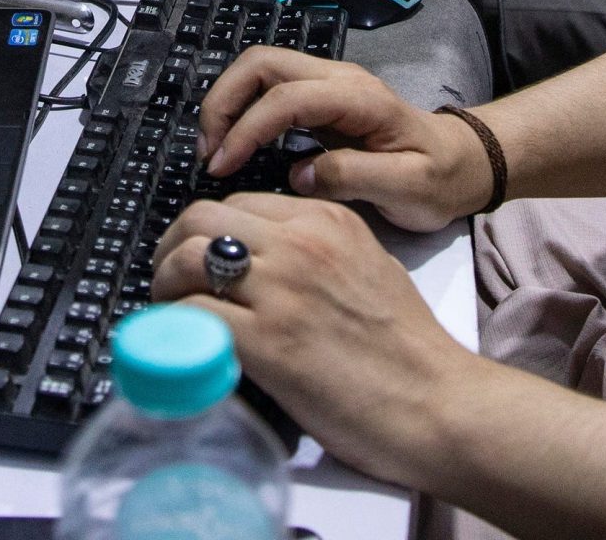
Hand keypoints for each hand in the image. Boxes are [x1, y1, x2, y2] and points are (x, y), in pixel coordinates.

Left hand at [151, 192, 476, 489]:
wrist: (439, 403)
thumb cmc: (410, 349)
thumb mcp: (368, 266)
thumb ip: (318, 250)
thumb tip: (265, 262)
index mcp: (327, 220)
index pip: (237, 202)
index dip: (207, 231)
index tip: (200, 259)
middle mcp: (301, 243)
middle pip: (201, 218)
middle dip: (173, 248)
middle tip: (171, 281)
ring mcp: (282, 290)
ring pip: (188, 258)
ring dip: (166, 285)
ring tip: (172, 313)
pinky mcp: (268, 341)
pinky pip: (193, 315)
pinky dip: (175, 329)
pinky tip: (182, 347)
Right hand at [195, 47, 491, 231]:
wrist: (466, 164)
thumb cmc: (441, 178)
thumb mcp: (408, 188)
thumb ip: (354, 178)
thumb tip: (298, 174)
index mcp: (359, 97)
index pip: (286, 96)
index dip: (248, 128)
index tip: (223, 166)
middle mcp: (338, 79)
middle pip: (262, 63)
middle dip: (225, 101)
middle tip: (209, 151)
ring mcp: (329, 85)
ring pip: (261, 69)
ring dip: (229, 102)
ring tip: (215, 150)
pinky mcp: (321, 101)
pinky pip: (270, 90)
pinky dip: (243, 109)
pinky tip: (235, 145)